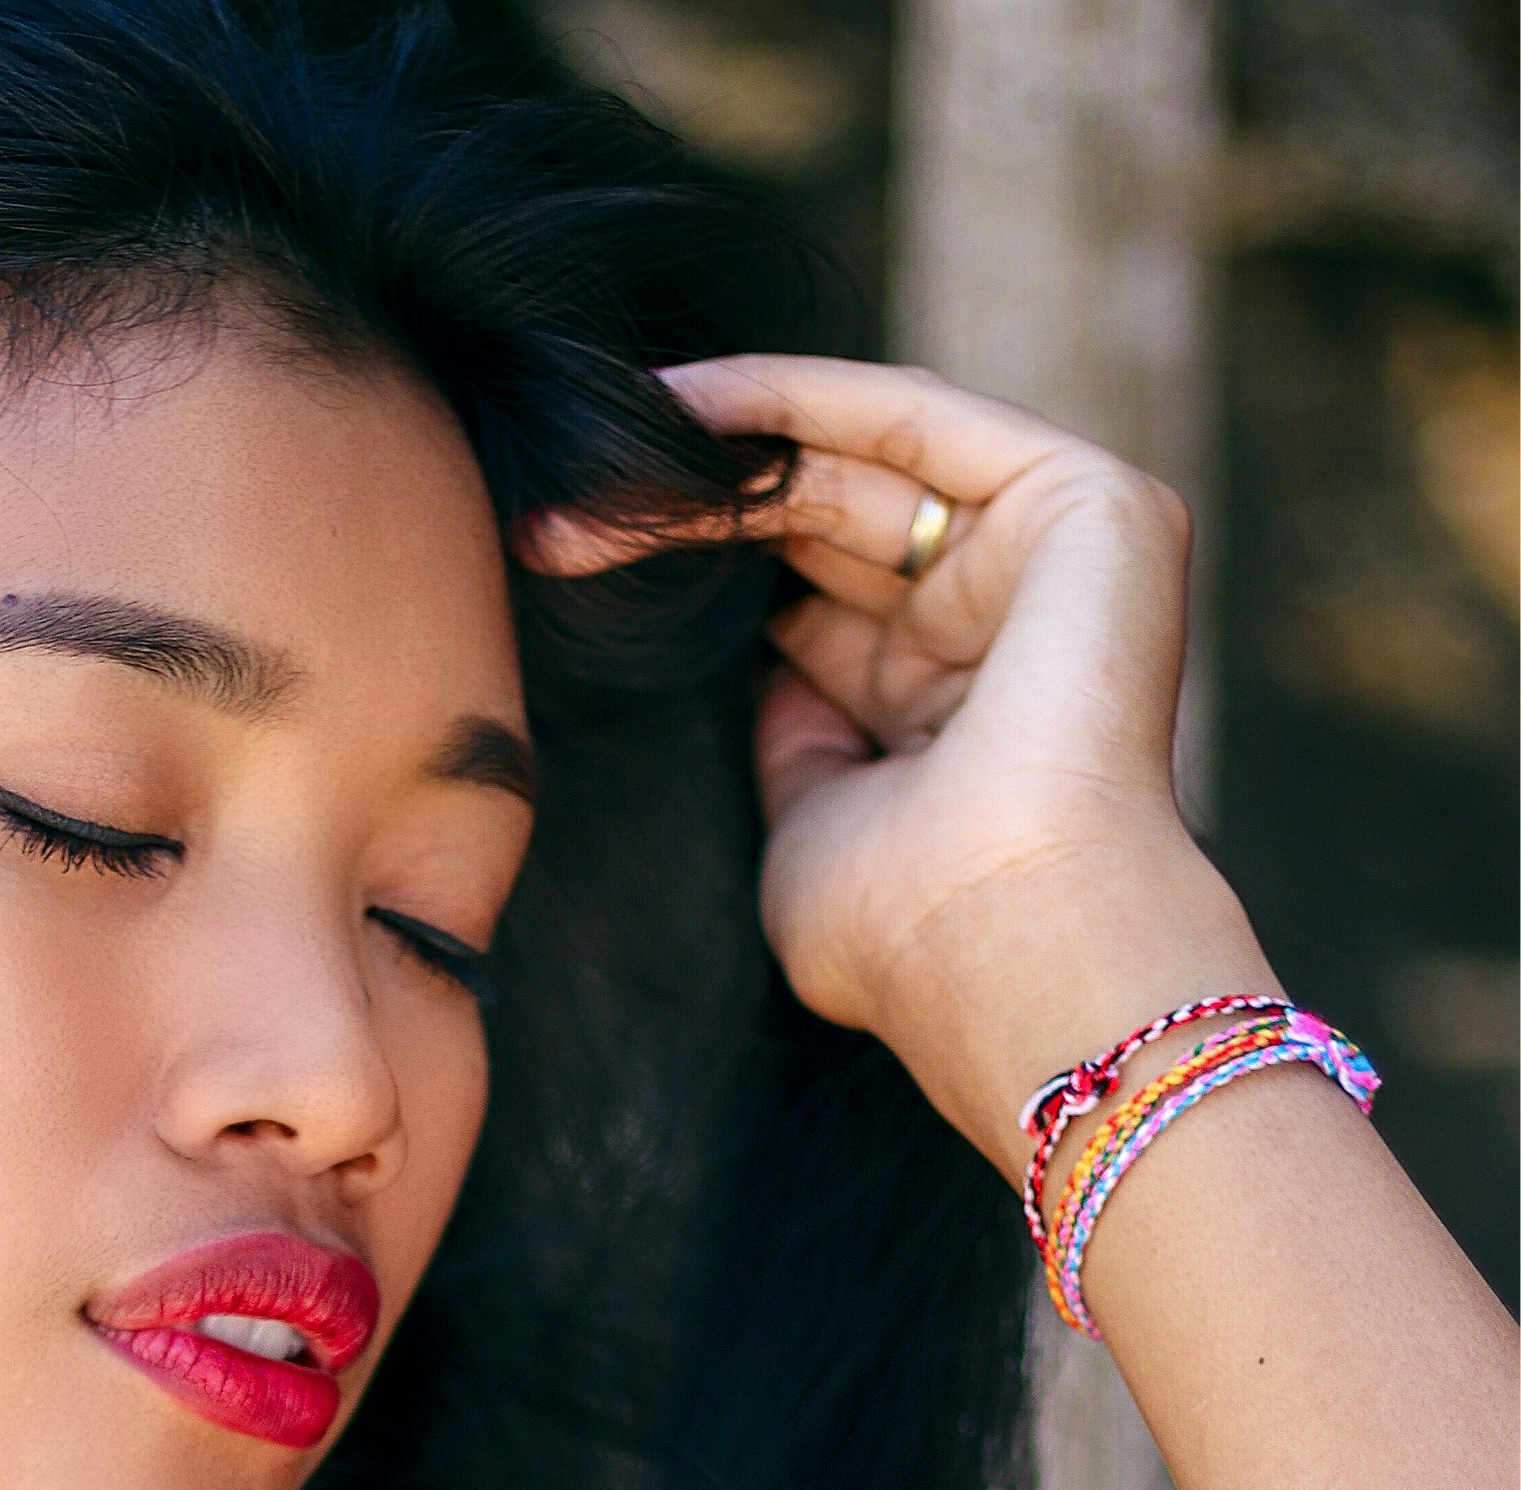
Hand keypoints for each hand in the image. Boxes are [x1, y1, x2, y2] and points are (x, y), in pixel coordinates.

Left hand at [516, 355, 1268, 1172]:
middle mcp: (1008, 619)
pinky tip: (683, 404)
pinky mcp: (1088, 504)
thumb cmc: (906, 931)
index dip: (701, 564)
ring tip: (596, 448)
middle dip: (685, 506)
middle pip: (823, 517)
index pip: (815, 595)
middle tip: (551, 516)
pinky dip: (796, 396)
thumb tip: (769, 673)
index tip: (572, 554)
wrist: (1005, 944)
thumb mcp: (812, 827)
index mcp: (952, 703)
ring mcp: (1054, 555)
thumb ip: (795, 740)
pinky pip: (912, 416)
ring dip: (719, 449)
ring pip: (857, 459)